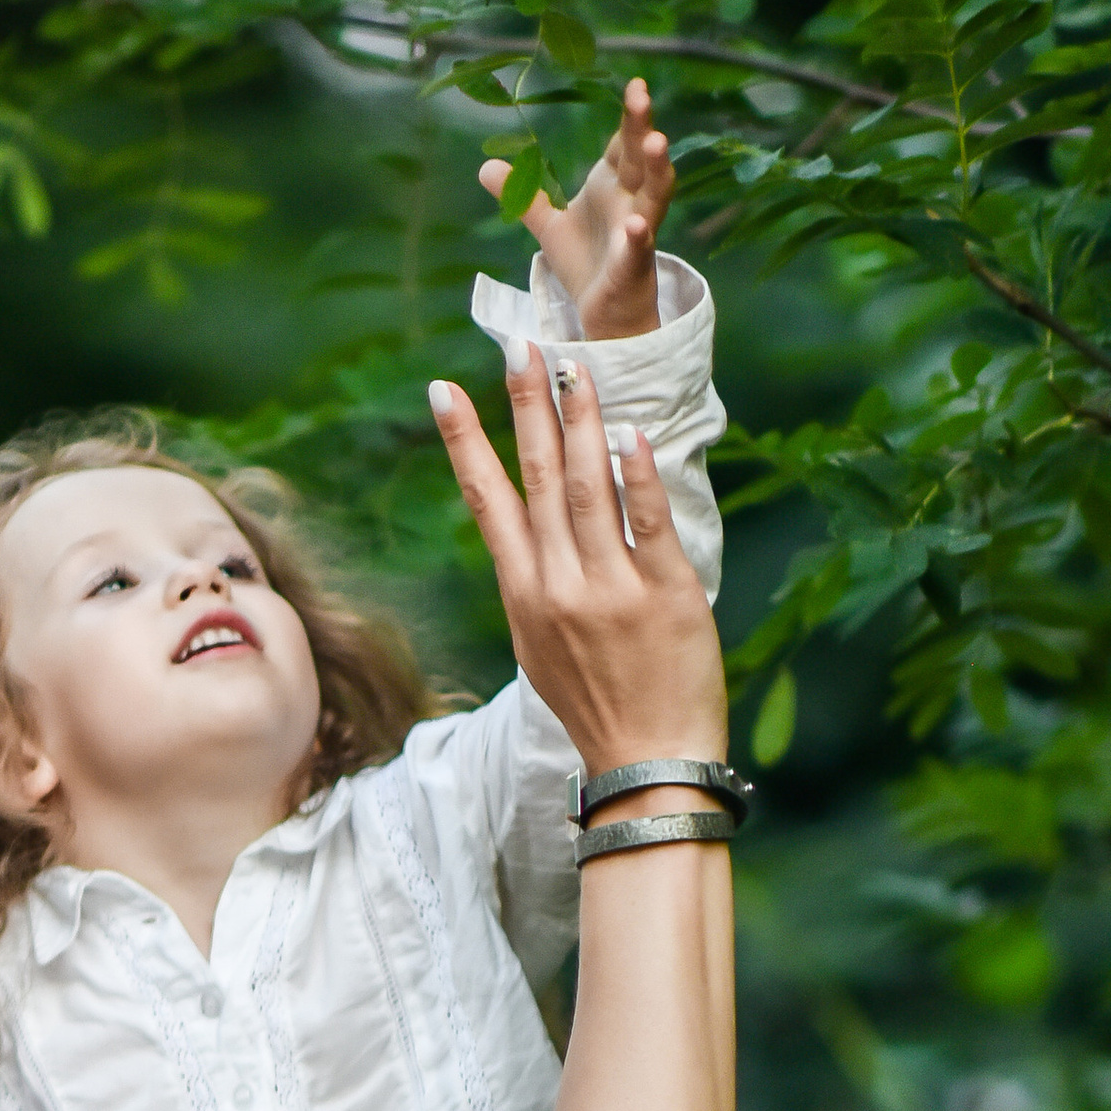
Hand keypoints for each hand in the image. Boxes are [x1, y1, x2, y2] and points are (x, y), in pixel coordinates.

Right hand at [429, 345, 726, 777]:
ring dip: (580, 420)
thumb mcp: (542, 649)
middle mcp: (560, 588)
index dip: (466, 444)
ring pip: (587, 489)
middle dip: (526, 406)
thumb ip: (536, 584)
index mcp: (525, 598)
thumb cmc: (599, 706)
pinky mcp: (665, 596)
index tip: (444, 391)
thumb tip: (525, 529)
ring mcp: (611, 591)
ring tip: (574, 365)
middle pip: (537, 480)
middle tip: (521, 345)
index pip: (488, 505)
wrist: (647, 764)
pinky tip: (631, 433)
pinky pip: (648, 523)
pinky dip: (638, 477)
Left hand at [478, 79, 676, 344]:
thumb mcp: (550, 227)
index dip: (629, 116)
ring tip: (657, 142)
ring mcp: (636, 231)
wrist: (602, 315)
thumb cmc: (586, 264)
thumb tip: (486, 167)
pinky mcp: (633, 266)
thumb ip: (525, 196)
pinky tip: (636, 226)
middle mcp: (630, 201)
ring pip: (654, 195)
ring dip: (658, 169)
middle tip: (641, 94)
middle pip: (640, 158)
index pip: (623, 143)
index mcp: (612, 185)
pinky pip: (639, 249)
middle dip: (643, 127)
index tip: (633, 85)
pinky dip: (639, 237)